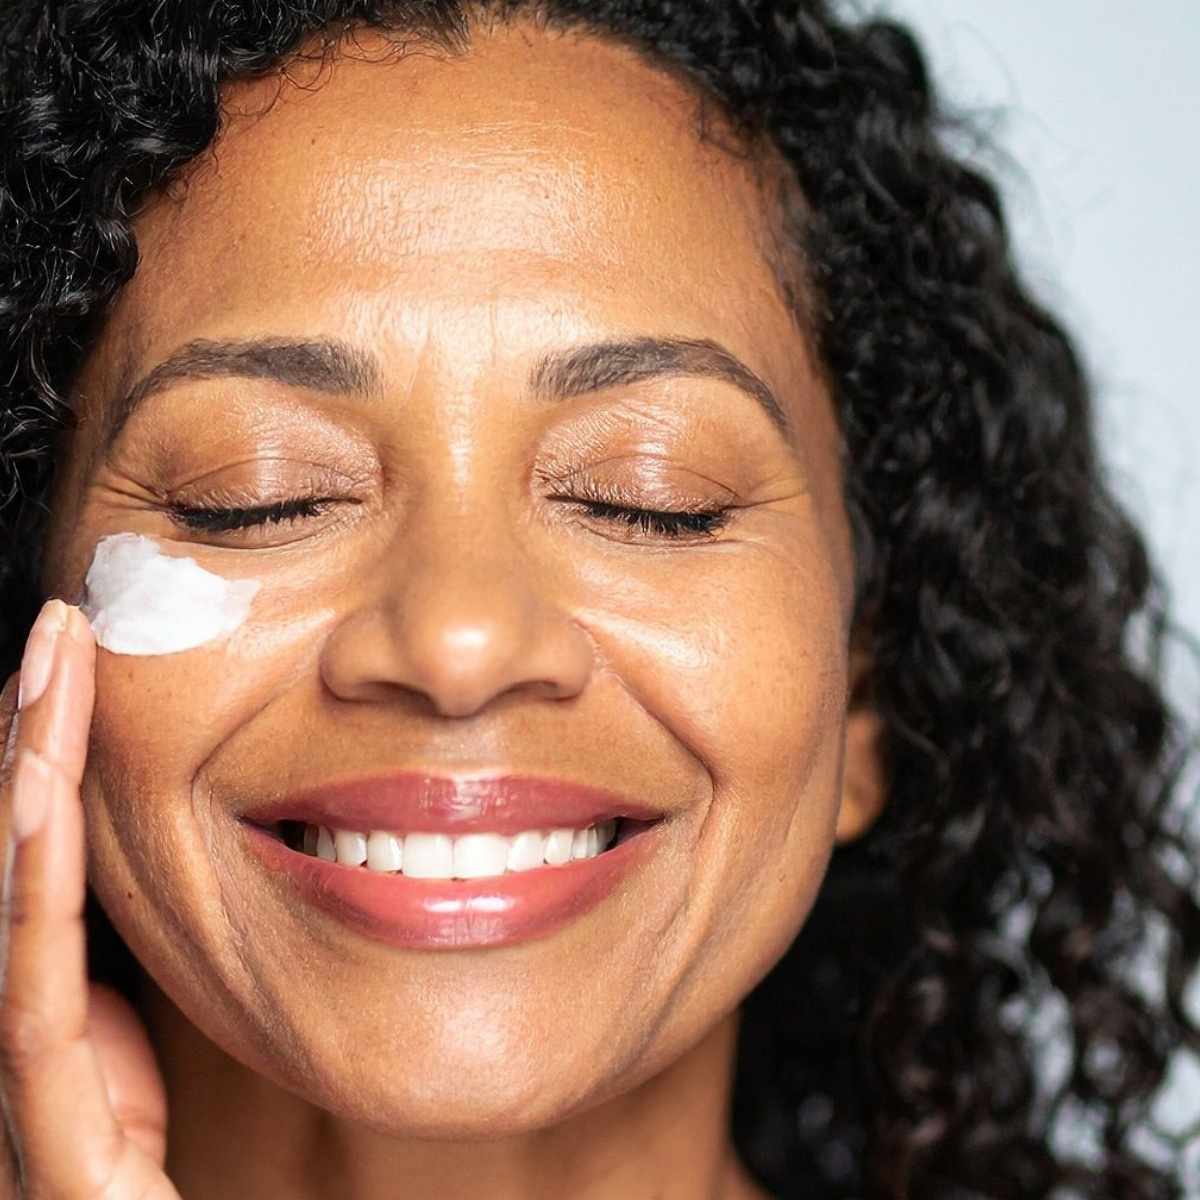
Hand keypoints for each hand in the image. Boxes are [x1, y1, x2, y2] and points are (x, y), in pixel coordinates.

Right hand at [0, 600, 176, 1197]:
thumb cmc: (132, 1179)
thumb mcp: (129, 1061)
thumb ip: (103, 988)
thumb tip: (78, 903)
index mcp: (45, 1009)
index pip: (38, 861)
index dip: (39, 761)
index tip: (66, 666)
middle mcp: (15, 1033)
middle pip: (13, 859)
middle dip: (26, 739)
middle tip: (60, 628)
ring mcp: (17, 1086)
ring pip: (12, 901)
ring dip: (26, 775)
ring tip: (46, 669)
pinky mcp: (47, 1139)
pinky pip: (35, 992)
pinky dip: (31, 881)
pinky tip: (40, 792)